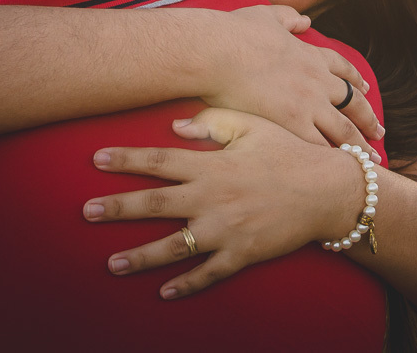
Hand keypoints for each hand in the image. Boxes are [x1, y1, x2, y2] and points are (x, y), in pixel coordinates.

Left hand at [83, 108, 368, 298]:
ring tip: (111, 264)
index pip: (160, 160)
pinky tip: (163, 292)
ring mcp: (226, 229)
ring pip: (174, 246)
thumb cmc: (290, 154)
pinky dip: (185, 284)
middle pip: (156, 203)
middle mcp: (213, 198)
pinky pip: (208, 274)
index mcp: (213, 165)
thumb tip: (175, 125)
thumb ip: (213, 125)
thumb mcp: (254, 128)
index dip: (126, 159)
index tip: (96, 159)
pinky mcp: (242, 254)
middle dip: (119, 208)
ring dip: (140, 256)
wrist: (328, 191)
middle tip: (87, 212)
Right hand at [200, 5, 383, 159]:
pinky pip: (320, 145)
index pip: (342, 69)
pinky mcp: (293, 123)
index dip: (355, 80)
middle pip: (353, 102)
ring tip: (370, 160)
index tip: (366, 89)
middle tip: (379, 132)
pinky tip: (340, 170)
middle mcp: (317, 80)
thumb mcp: (266, 15)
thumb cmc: (235, 33)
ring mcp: (308, 103)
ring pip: (344, 129)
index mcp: (310, 55)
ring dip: (359, 145)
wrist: (219, 52)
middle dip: (368, 118)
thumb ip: (288, 17)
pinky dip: (332, 157)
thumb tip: (304, 19)